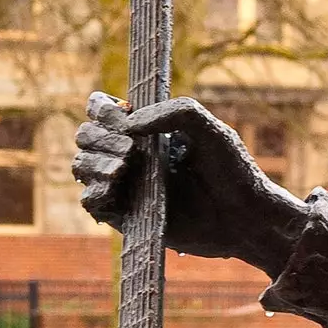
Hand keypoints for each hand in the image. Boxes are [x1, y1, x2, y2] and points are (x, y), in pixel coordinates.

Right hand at [72, 93, 309, 264]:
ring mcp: (128, 186)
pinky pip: (91, 203)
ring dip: (94, 163)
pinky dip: (94, 192)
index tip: (123, 118)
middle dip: (99, 138)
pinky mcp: (128, 217)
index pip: (101, 110)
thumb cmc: (232, 171)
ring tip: (125, 169)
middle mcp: (132, 156)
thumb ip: (170, 113)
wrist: (245, 217)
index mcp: (147, 130)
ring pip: (81, 167)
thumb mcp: (209, 128)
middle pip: (85, 137)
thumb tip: (127, 126)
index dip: (102, 110)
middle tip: (132, 151)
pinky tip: (116, 188)